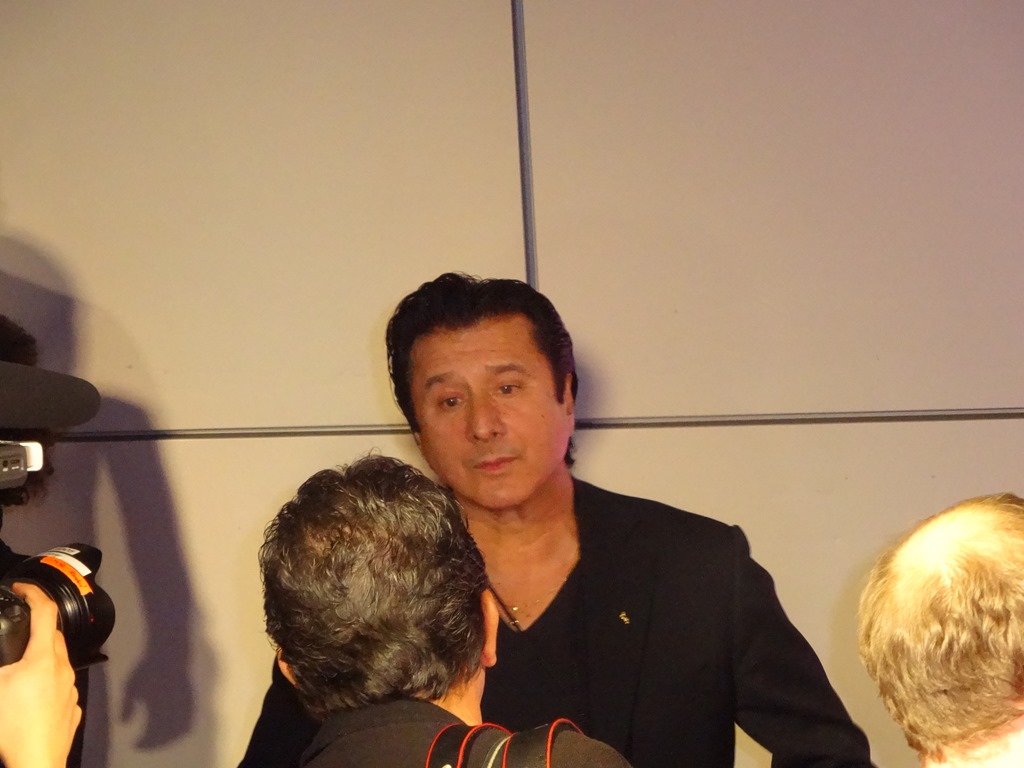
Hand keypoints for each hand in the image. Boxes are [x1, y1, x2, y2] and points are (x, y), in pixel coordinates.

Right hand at [0, 583, 80, 767]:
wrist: (36, 764)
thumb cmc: (11, 729)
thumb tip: (1, 662)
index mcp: (43, 658)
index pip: (45, 612)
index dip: (34, 593)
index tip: (23, 588)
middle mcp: (63, 669)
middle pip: (54, 636)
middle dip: (38, 627)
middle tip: (19, 628)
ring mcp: (70, 689)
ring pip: (60, 661)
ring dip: (43, 656)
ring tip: (21, 665)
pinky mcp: (72, 708)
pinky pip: (61, 686)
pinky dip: (48, 682)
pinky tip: (31, 694)